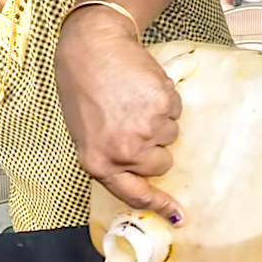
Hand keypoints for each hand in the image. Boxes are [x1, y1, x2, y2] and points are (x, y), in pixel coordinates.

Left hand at [54, 7, 184, 221]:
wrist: (92, 46)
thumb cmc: (83, 87)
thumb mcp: (86, 133)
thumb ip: (110, 157)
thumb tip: (141, 173)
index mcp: (98, 162)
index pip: (134, 195)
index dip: (159, 205)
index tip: (177, 214)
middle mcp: (122, 152)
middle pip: (160, 165)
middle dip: (154, 146)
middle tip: (134, 121)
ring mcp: (144, 129)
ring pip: (170, 136)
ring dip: (158, 119)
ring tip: (133, 99)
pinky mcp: (162, 105)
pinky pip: (176, 111)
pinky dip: (165, 99)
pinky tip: (142, 87)